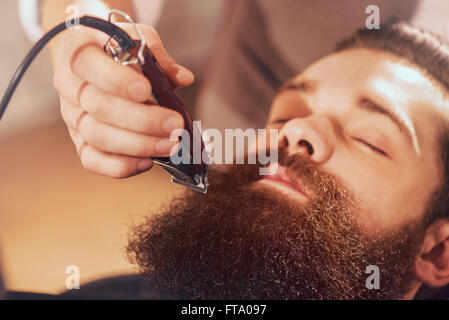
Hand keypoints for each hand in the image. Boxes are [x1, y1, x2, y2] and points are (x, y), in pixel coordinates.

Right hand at [52, 23, 193, 177]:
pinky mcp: (80, 140)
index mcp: (79, 51)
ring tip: (171, 144)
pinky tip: (147, 162)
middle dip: (142, 120)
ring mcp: (73, 116)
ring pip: (98, 137)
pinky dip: (120, 166)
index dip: (117, 81)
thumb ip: (159, 58)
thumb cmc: (116, 47)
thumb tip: (184, 78)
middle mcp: (70, 86)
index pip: (89, 66)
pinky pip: (92, 160)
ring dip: (138, 145)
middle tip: (175, 125)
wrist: (92, 57)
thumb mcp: (137, 39)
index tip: (146, 90)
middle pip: (99, 108)